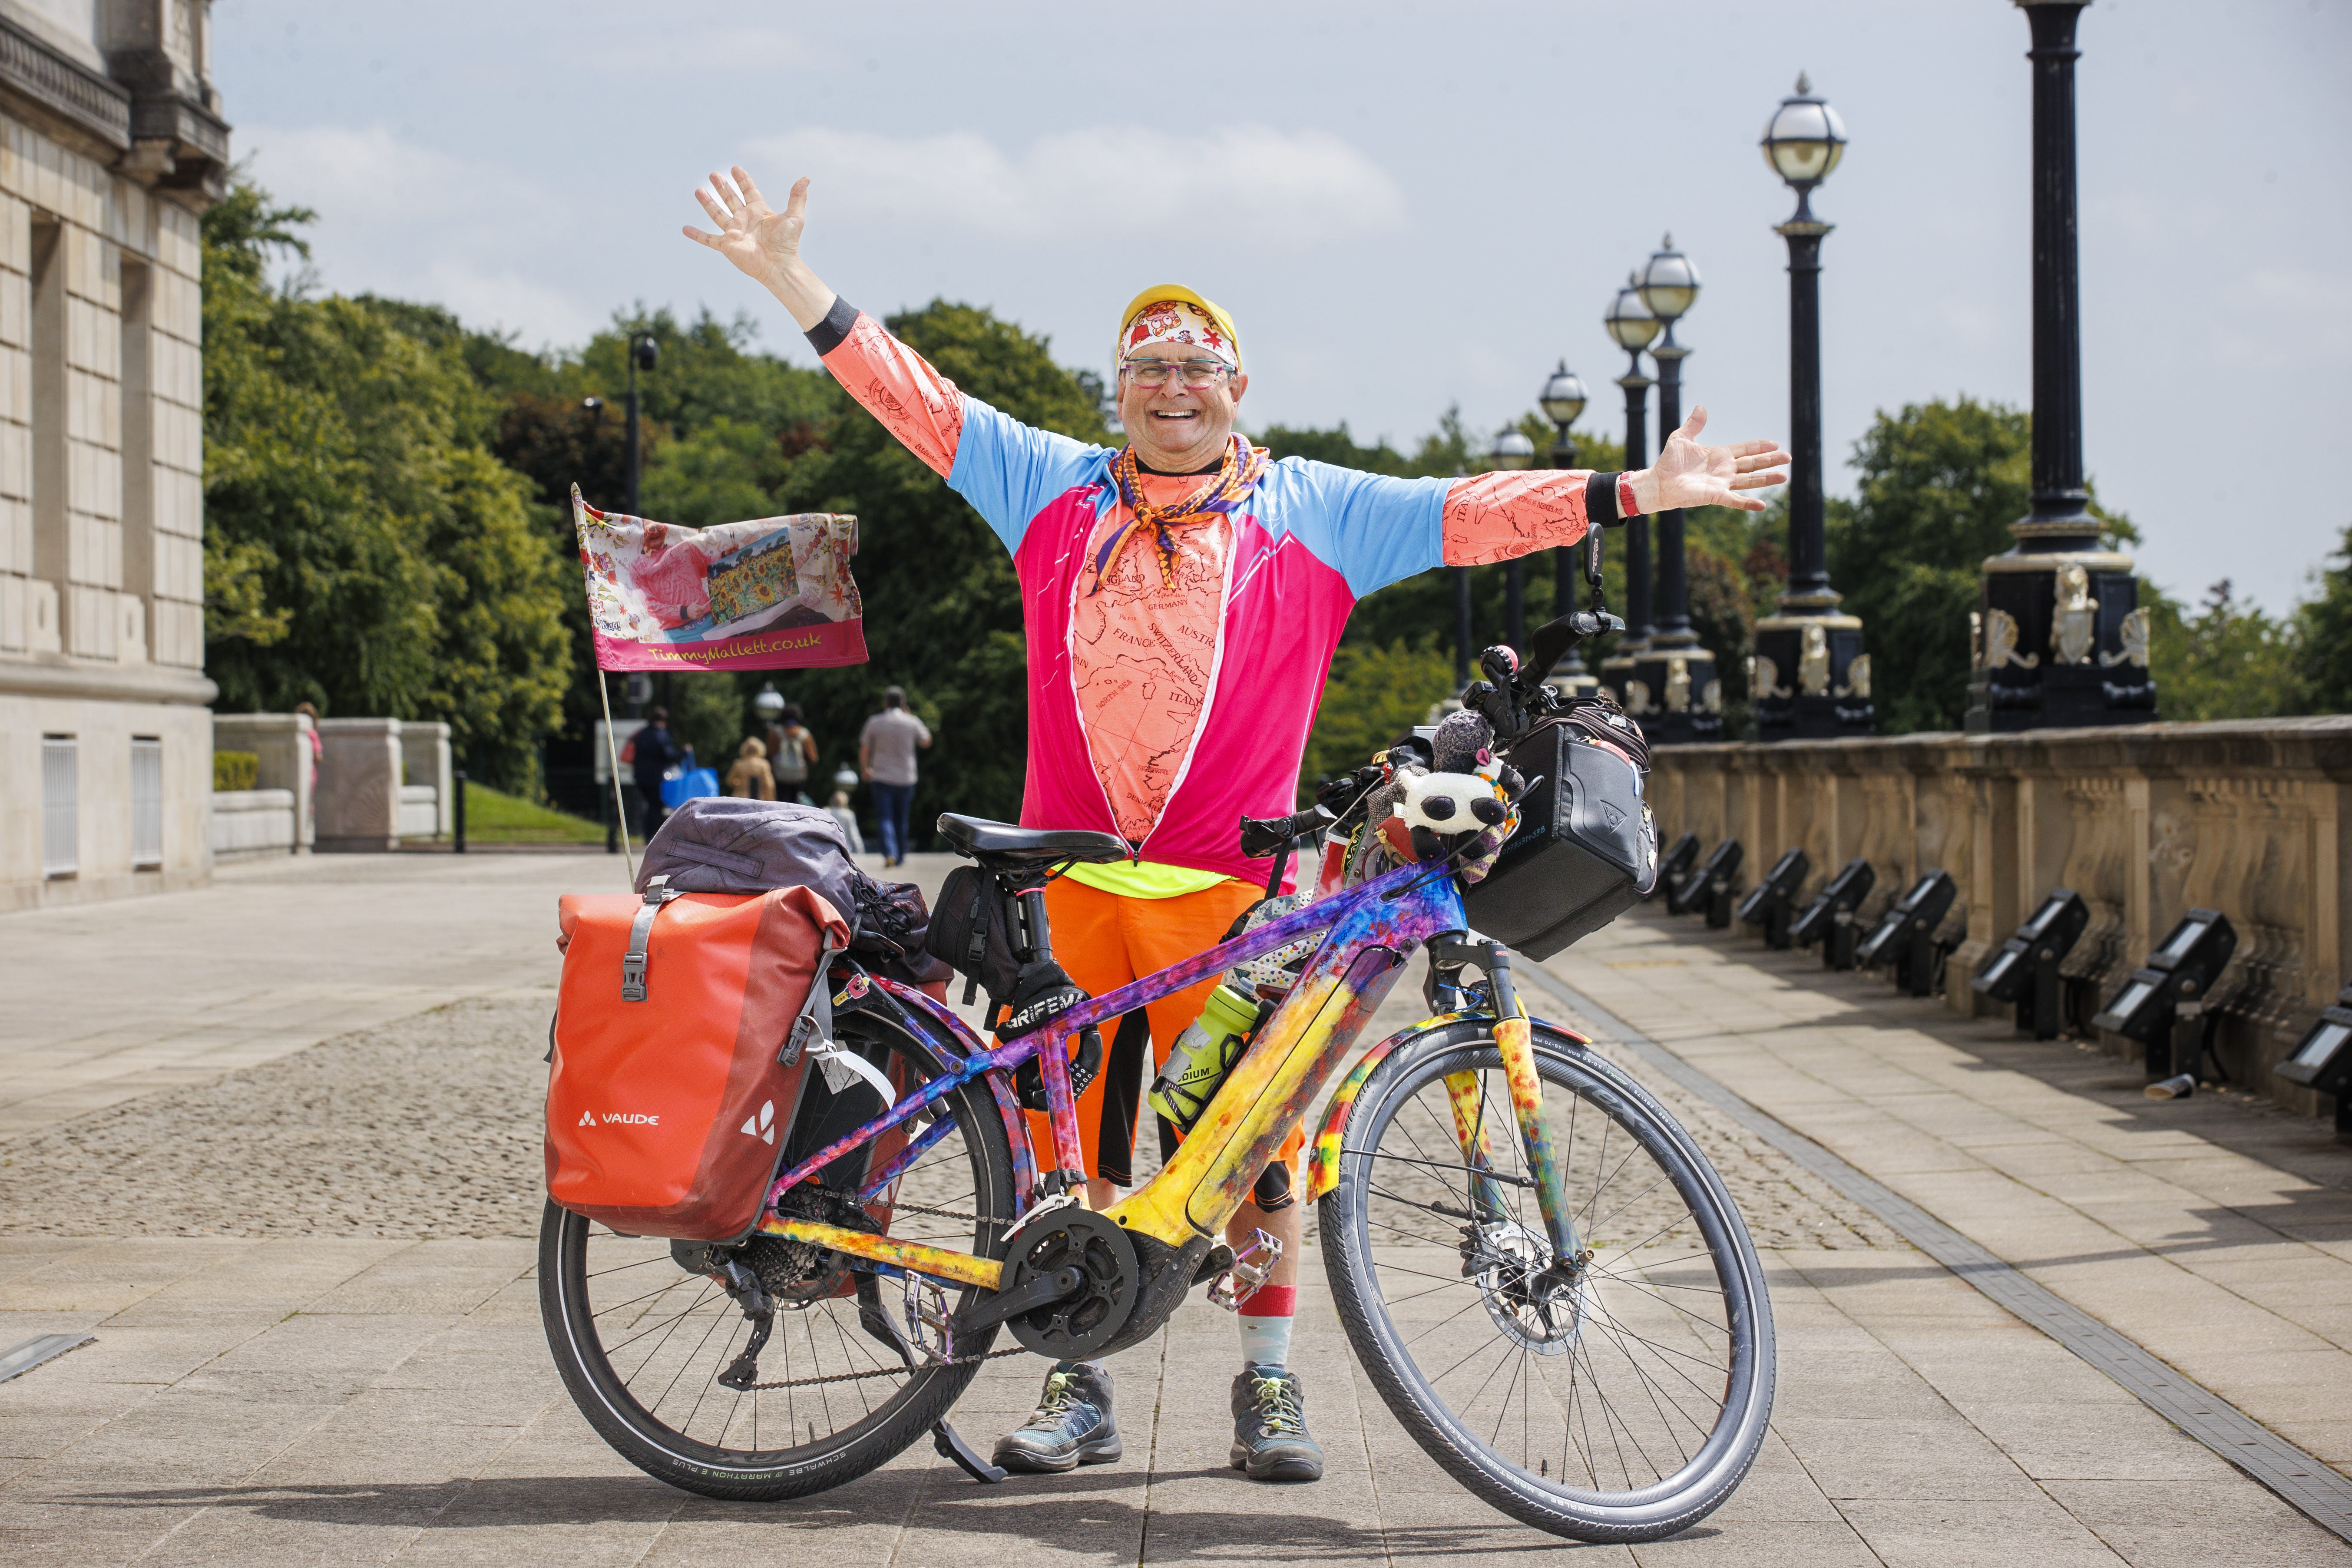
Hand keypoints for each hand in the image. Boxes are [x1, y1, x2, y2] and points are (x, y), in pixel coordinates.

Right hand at [682, 167, 833, 328]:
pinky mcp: (727, 245)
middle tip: (714, 174)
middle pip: (730, 199)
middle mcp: (745, 220)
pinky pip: (709, 240)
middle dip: (722, 186)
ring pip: (717, 214)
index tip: (735, 168)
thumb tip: (806, 178)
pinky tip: (685, 229)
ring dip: (708, 203)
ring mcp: (734, 232)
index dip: (742, 179)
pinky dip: (697, 235)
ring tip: (698, 190)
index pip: (749, 191)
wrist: (779, 264)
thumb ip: (797, 197)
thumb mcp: (794, 217)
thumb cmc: (787, 243)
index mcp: (758, 211)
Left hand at [1637, 407, 1790, 513]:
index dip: (1759, 446)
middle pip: (1752, 464)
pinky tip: (1762, 505)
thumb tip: (1701, 407)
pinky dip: (1748, 503)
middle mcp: (1724, 470)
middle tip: (1788, 457)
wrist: (1658, 482)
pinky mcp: (1715, 495)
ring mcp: (1721, 483)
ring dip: (1766, 479)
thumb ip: (1693, 424)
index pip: (1745, 449)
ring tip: (1784, 476)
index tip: (1775, 444)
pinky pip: (1735, 500)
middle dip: (1770, 461)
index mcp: (1719, 455)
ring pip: (1749, 480)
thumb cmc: (1668, 462)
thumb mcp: (1681, 438)